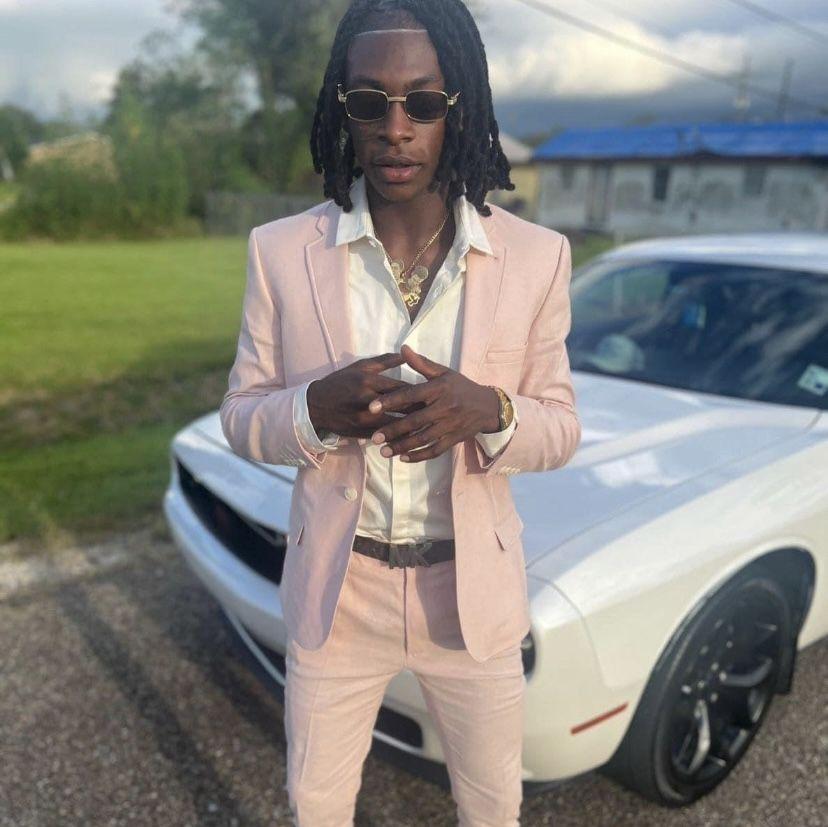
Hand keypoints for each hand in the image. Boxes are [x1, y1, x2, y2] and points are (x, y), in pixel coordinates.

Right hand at [307, 352, 426, 438]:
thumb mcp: (360, 367)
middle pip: (401, 407)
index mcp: (369, 381)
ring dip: (413, 427)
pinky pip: (385, 436)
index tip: (436, 395)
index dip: (420, 392)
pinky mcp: (361, 432)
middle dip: (421, 411)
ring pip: (395, 424)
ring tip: (430, 428)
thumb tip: (406, 353)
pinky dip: (399, 438)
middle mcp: (368, 400)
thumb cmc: (340, 382)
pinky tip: (412, 439)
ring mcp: (364, 419)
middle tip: (439, 412)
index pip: (400, 387)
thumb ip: (384, 361)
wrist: (316, 405)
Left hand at [367, 344, 499, 461]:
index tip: (371, 407)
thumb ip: (421, 363)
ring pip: (423, 439)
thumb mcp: (443, 372)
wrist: (487, 406)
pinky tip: (403, 459)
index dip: (391, 401)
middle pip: (415, 421)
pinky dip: (419, 456)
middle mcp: (445, 407)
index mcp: (439, 389)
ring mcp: (450, 425)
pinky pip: (435, 450)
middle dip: (393, 430)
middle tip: (374, 438)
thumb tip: (403, 348)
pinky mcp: (454, 439)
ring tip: (383, 451)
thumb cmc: (460, 386)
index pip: (411, 395)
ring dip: (403, 447)